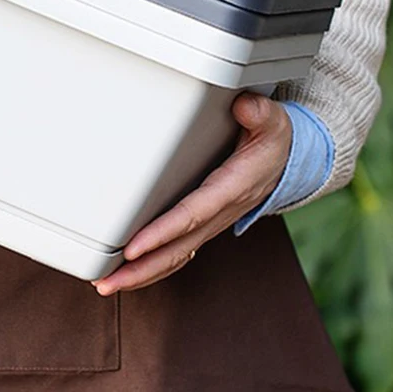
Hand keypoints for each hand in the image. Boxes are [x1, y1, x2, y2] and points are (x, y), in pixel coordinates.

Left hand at [92, 92, 291, 295]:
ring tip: (106, 285)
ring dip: (141, 275)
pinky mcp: (202, 225)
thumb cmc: (272, 140)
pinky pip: (177, 252)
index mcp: (232, 188)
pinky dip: (152, 267)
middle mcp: (220, 213)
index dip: (163, 232)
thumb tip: (244, 107)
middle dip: (141, 268)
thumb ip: (260, 113)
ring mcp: (210, 224)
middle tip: (105, 281)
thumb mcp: (272, 121)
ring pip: (175, 257)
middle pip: (178, 248)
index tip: (133, 247)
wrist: (287, 160)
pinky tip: (127, 273)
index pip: (192, 214)